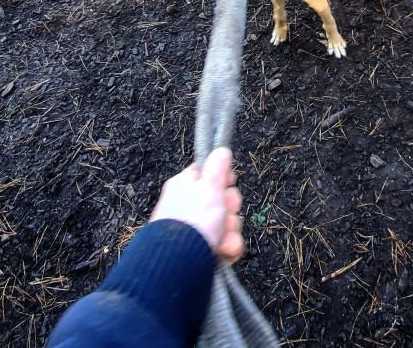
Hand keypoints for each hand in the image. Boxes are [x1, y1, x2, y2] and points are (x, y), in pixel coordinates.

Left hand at [150, 147, 243, 262]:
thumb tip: (221, 149)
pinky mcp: (204, 251)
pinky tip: (224, 250)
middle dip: (230, 208)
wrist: (181, 264)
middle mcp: (189, 207)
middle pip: (222, 199)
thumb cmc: (193, 221)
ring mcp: (196, 230)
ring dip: (231, 230)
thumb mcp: (208, 187)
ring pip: (227, 223)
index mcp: (184, 186)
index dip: (223, 179)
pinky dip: (228, 247)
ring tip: (223, 237)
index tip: (228, 183)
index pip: (208, 175)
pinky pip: (225, 243)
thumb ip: (217, 168)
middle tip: (226, 210)